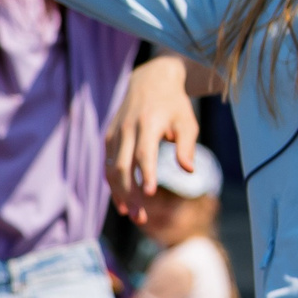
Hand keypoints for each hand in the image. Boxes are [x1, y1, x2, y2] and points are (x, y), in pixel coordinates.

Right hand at [106, 54, 198, 218]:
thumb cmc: (174, 104)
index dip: (146, 174)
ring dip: (119, 193)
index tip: (150, 195)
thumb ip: (187, 147)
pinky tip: (123, 200)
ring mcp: (115, 132)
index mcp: (149, 123)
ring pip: (110, 168)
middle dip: (129, 194)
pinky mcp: (109, 136)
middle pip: (122, 166)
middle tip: (140, 218)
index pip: (144, 153)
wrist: (151, 79)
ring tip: (131, 214)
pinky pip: (107, 163)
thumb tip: (190, 171)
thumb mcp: (188, 122)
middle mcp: (128, 129)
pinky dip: (113, 183)